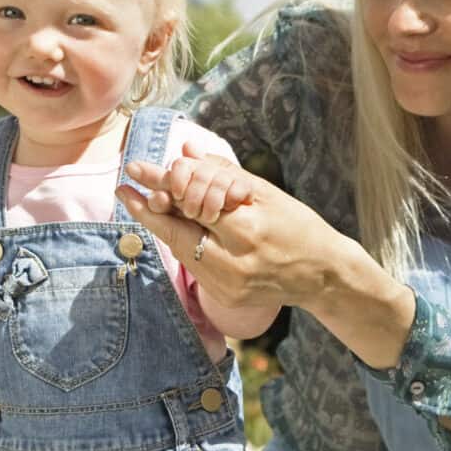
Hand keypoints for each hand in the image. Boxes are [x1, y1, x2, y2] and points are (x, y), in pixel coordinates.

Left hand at [120, 164, 325, 322]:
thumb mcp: (266, 193)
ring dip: (164, 226)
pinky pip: (195, 266)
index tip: (133, 171)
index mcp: (246, 231)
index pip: (191, 205)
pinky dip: (185, 244)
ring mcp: (228, 286)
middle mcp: (233, 264)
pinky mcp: (226, 298)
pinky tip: (178, 227)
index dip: (158, 187)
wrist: (324, 275)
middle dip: (150, 208)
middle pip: (176, 233)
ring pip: (182, 251)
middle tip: (126, 187)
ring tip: (144, 203)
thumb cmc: (299, 226)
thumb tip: (186, 152)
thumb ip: (223, 174)